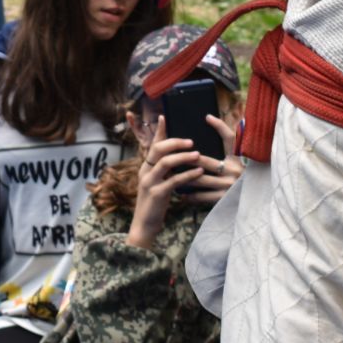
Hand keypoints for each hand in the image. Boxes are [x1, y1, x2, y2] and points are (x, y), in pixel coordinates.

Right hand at [126, 113, 241, 248]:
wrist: (145, 226)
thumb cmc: (156, 204)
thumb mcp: (158, 184)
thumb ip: (165, 172)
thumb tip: (180, 158)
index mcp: (146, 168)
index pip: (152, 145)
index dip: (159, 131)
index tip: (165, 117)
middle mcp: (145, 172)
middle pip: (158, 149)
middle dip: (175, 142)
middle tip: (191, 141)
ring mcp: (149, 183)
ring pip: (165, 163)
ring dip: (183, 157)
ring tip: (197, 154)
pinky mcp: (157, 194)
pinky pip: (173, 180)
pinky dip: (187, 175)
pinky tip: (197, 172)